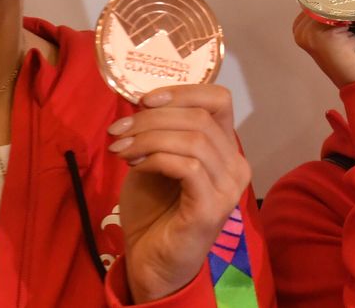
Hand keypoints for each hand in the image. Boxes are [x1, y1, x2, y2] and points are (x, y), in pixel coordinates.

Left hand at [107, 84, 250, 302]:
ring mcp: (228, 188)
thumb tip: (142, 99)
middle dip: (152, 118)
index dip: (182, 92)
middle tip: (118, 130)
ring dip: (149, 137)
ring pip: (194, 140)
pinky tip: (135, 166)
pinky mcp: (211, 209)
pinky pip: (188, 167)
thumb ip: (159, 131)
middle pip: (200, 117)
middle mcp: (236, 165)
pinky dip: (157, 158)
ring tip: (120, 149)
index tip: (143, 100)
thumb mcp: (155, 158)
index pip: (219, 100)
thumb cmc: (154, 210)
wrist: (152, 261)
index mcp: (226, 148)